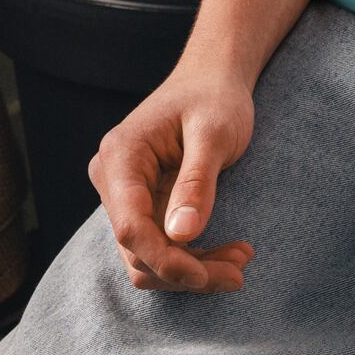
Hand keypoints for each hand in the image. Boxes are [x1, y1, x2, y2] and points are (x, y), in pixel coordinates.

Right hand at [87, 64, 258, 291]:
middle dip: (186, 271)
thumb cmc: (215, 96)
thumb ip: (197, 181)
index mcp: (121, 157)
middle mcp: (112, 180)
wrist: (213, 78)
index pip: (130, 226)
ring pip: (147, 258)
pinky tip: (230, 254)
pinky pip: (161, 247)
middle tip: (240, 271)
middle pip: (137, 251)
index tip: (206, 276)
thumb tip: (181, 236)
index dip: (165, 259)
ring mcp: (125, 196)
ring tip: (241, 261)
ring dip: (193, 270)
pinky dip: (193, 258)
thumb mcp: (214, 132)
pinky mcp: (144, 207)